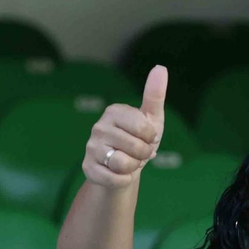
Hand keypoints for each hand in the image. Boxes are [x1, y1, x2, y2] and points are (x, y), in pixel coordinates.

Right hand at [84, 66, 165, 188]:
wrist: (124, 168)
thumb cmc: (139, 140)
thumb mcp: (151, 118)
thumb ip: (155, 95)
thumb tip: (160, 68)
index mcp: (114, 111)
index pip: (145, 129)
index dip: (152, 138)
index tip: (146, 137)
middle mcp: (98, 127)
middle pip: (137, 148)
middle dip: (144, 155)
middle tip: (138, 152)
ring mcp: (91, 148)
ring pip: (124, 164)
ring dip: (134, 167)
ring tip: (128, 162)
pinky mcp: (88, 168)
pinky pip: (115, 179)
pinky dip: (124, 180)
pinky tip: (119, 173)